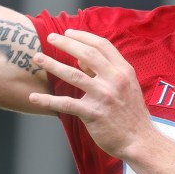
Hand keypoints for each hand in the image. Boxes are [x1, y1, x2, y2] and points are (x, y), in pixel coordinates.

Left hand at [28, 29, 153, 158]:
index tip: (68, 33)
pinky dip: (47, 100)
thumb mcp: (127, 86)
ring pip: (73, 75)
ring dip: (52, 64)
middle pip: (86, 54)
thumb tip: (81, 58)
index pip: (102, 45)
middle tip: (50, 38)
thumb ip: (106, 70)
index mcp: (124, 71)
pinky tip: (34, 97)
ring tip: (37, 58)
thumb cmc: (131, 113)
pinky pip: (65, 103)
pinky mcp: (93, 114)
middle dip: (65, 43)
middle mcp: (115, 80)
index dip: (83, 36)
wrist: (140, 140)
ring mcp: (104, 96)